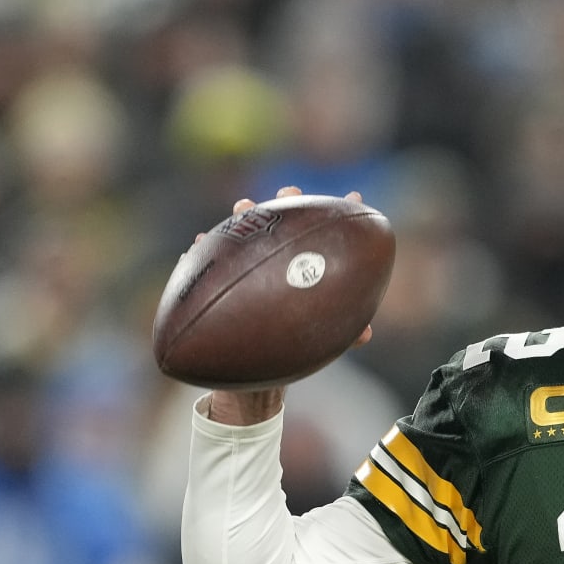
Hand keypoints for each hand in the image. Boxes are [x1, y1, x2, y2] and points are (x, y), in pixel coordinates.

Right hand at [201, 186, 373, 425]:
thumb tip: (365, 336)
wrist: (260, 370)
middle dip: (288, 202)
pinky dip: (201, 251)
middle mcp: (279, 259)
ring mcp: (250, 265)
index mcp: (308, 266)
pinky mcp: (221, 279)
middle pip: (285, 222)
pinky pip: (208, 263)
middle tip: (290, 193)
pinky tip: (197, 243)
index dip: (341, 215)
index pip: (328, 235)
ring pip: (246, 233)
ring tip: (244, 206)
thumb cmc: (296, 345)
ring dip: (244, 215)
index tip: (356, 198)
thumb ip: (345, 334)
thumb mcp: (322, 338)